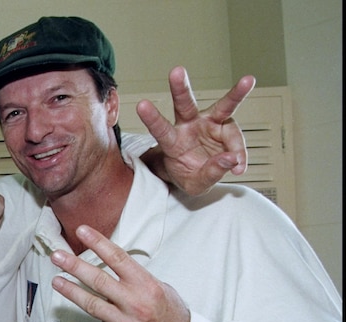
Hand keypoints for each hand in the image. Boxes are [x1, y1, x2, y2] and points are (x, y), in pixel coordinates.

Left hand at [49, 225, 189, 321]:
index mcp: (148, 286)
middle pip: (98, 280)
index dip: (98, 243)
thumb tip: (109, 267)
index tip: (82, 231)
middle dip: (74, 266)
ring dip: (71, 291)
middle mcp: (136, 304)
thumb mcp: (160, 290)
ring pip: (92, 304)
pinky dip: (101, 319)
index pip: (118, 259)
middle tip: (57, 255)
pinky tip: (105, 318)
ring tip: (56, 280)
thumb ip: (135, 281)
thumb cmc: (169, 315)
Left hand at [137, 66, 255, 195]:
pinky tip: (238, 165)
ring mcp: (208, 123)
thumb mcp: (195, 183)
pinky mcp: (224, 124)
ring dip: (235, 94)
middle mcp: (189, 126)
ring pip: (222, 106)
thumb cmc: (190, 175)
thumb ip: (211, 172)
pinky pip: (235, 137)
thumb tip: (231, 160)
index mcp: (172, 142)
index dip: (152, 118)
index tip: (141, 105)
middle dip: (180, 88)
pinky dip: (239, 151)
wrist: (199, 174)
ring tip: (247, 81)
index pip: (161, 130)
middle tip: (176, 72)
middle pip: (184, 104)